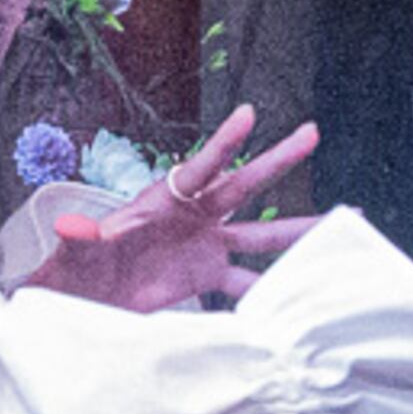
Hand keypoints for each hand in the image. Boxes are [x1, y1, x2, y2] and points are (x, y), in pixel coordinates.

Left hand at [25, 104, 324, 313]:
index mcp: (164, 200)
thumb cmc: (78, 268)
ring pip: (261, 235)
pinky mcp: (208, 276)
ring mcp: (206, 245)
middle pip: (243, 185)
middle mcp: (194, 216)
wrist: (86, 299)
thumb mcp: (76, 253)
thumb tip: (69, 226)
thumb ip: (81, 239)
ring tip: (342, 222)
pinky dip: (272, 290)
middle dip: (278, 160)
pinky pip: (248, 281)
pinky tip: (302, 295)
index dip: (223, 142)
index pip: (199, 166)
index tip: (249, 114)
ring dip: (298, 231)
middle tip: (312, 132)